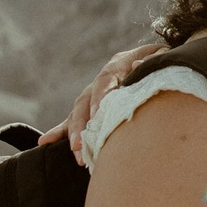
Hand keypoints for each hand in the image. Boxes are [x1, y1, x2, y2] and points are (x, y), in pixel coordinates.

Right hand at [39, 41, 168, 148]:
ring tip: (76, 151)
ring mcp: (94, 94)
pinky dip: (59, 131)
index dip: (100, 95)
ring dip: (74, 133)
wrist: (156, 60)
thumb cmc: (161, 61)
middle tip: (80, 144)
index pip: (104, 80)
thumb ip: (153, 59)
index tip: (98, 113)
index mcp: (118, 65)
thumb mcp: (161, 55)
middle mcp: (101, 80)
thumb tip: (138, 66)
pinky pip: (72, 119)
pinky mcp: (91, 107)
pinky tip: (44, 142)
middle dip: (81, 123)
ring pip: (77, 113)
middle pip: (85, 100)